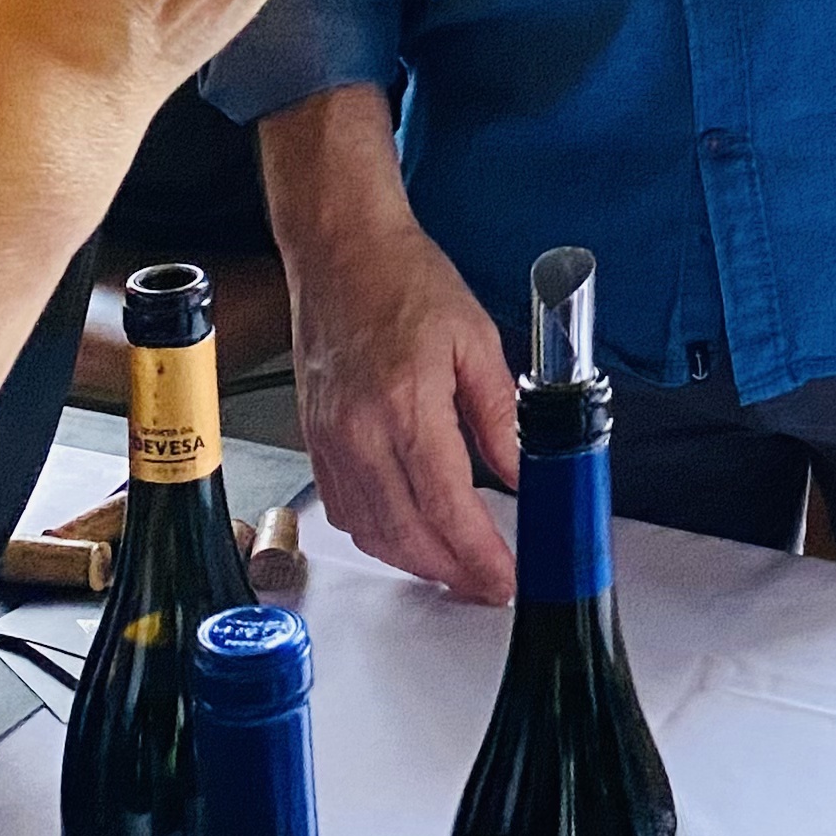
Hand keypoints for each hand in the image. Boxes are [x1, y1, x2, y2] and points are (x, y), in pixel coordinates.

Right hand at [266, 95, 520, 604]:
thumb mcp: (476, 339)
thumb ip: (500, 414)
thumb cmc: (404, 281)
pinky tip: (406, 531)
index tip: (504, 579)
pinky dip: (377, 534)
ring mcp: (330, 439)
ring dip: (413, 561)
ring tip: (454, 567)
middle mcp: (360, 432)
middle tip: (487, 583)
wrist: (341, 251)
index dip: (479, 556)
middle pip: (406, 535)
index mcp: (406, 406)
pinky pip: (342, 509)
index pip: (448, 508)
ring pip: (370, 532)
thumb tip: (521, 473)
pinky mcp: (314, 438)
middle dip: (451, 572)